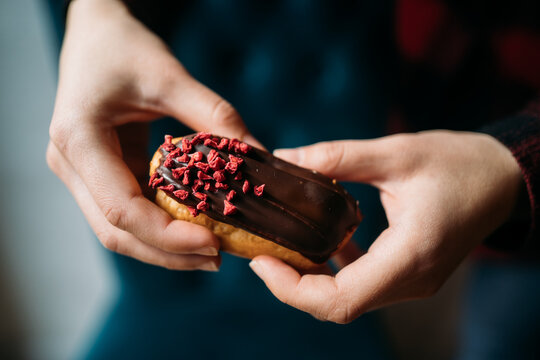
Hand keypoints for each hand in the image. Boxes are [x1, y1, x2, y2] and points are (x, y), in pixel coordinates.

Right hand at [47, 0, 255, 269]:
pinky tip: (192, 227)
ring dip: (163, 246)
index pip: (122, 209)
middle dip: (167, 253)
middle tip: (217, 259)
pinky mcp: (97, 173)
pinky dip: (159, 225)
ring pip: (118, 229)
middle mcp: (71, 164)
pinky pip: (127, 210)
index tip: (214, 243)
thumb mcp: (170, 76)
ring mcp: (81, 173)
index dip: (168, 236)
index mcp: (79, 139)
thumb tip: (260, 156)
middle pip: (116, 232)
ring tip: (209, 251)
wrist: (95, 33)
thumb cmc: (125, 46)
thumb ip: (214, 117)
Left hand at [249, 130, 522, 322]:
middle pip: (339, 306)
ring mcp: (411, 282)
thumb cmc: (458, 163)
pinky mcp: (409, 274)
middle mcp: (411, 281)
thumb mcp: (397, 153)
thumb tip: (286, 157)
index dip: (293, 289)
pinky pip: (362, 285)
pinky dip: (332, 272)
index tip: (262, 261)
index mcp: (410, 255)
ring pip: (348, 300)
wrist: (502, 179)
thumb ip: (339, 157)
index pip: (341, 299)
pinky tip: (317, 245)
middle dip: (293, 287)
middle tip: (262, 254)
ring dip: (310, 281)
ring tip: (280, 249)